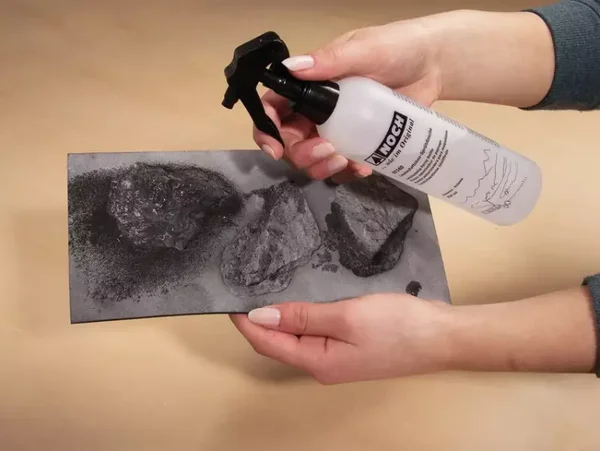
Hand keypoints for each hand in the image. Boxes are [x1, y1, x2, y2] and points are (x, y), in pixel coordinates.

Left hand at [230, 293, 453, 383]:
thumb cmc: (398, 326)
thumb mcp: (346, 317)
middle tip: (243, 289)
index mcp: (318, 361)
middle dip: (256, 321)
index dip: (245, 322)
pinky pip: (314, 332)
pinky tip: (298, 299)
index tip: (228, 298)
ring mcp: (337, 357)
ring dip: (277, 317)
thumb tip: (260, 317)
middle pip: (278, 343)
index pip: (268, 343)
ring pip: (295, 337)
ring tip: (263, 289)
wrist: (442, 336)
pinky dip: (299, 316)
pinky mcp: (350, 345)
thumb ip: (302, 317)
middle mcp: (323, 364)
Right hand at [254, 19, 442, 183]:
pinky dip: (348, 172)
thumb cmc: (396, 48)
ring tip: (345, 160)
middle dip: (301, 154)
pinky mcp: (360, 145)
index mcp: (310, 86)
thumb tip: (290, 67)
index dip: (267, 130)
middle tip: (326, 150)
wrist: (433, 65)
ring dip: (321, 167)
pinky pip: (344, 167)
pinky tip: (363, 167)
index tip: (275, 148)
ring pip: (314, 160)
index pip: (275, 108)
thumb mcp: (362, 50)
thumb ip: (328, 61)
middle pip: (291, 143)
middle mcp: (318, 110)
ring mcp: (339, 130)